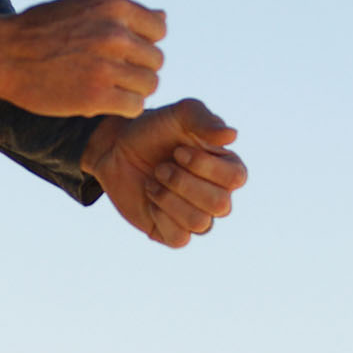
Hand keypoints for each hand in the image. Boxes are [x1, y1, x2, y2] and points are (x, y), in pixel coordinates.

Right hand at [0, 0, 165, 118]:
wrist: (1, 53)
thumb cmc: (39, 28)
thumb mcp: (81, 5)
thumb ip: (122, 12)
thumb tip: (163, 17)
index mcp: (112, 7)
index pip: (158, 29)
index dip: (144, 42)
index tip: (126, 52)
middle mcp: (114, 34)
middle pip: (156, 59)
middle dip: (139, 68)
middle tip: (116, 75)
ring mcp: (106, 66)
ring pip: (150, 84)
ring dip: (134, 90)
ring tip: (112, 89)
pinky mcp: (95, 97)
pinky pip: (134, 106)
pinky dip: (125, 107)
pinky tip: (106, 103)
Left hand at [81, 99, 246, 247]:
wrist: (116, 149)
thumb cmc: (155, 129)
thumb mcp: (180, 114)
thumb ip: (205, 120)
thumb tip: (232, 135)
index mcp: (227, 167)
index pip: (235, 178)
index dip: (205, 167)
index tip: (177, 150)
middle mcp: (218, 195)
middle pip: (221, 205)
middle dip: (183, 183)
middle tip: (160, 167)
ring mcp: (198, 217)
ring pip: (200, 223)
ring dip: (169, 198)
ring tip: (153, 180)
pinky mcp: (174, 233)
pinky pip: (180, 238)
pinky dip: (161, 216)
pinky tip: (150, 197)